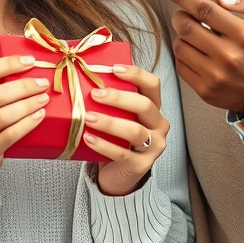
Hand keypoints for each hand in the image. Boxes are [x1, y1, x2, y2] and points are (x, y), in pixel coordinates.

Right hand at [0, 53, 50, 197]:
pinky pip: (10, 136)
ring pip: (4, 116)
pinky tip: (39, 115)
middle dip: (24, 86)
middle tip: (42, 82)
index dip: (7, 64)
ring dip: (29, 104)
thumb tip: (3, 45)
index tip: (30, 61)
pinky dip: (27, 124)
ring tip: (44, 98)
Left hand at [81, 65, 169, 196]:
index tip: (114, 69)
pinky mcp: (141, 165)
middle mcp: (158, 125)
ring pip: (135, 131)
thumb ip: (111, 101)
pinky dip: (104, 145)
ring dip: (110, 122)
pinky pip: (122, 153)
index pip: (152, 85)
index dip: (136, 74)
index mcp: (154, 108)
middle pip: (144, 106)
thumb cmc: (117, 139)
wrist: (119, 174)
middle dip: (119, 98)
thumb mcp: (118, 117)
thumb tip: (85, 77)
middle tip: (95, 94)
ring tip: (88, 117)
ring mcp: (153, 147)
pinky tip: (88, 138)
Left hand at [159, 0, 243, 114]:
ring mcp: (216, 76)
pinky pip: (181, 66)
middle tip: (184, 14)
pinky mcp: (206, 90)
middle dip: (180, 15)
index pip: (205, 10)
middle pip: (186, 27)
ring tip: (195, 35)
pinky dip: (183, 55)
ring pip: (180, 46)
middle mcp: (229, 56)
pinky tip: (196, 53)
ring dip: (182, 36)